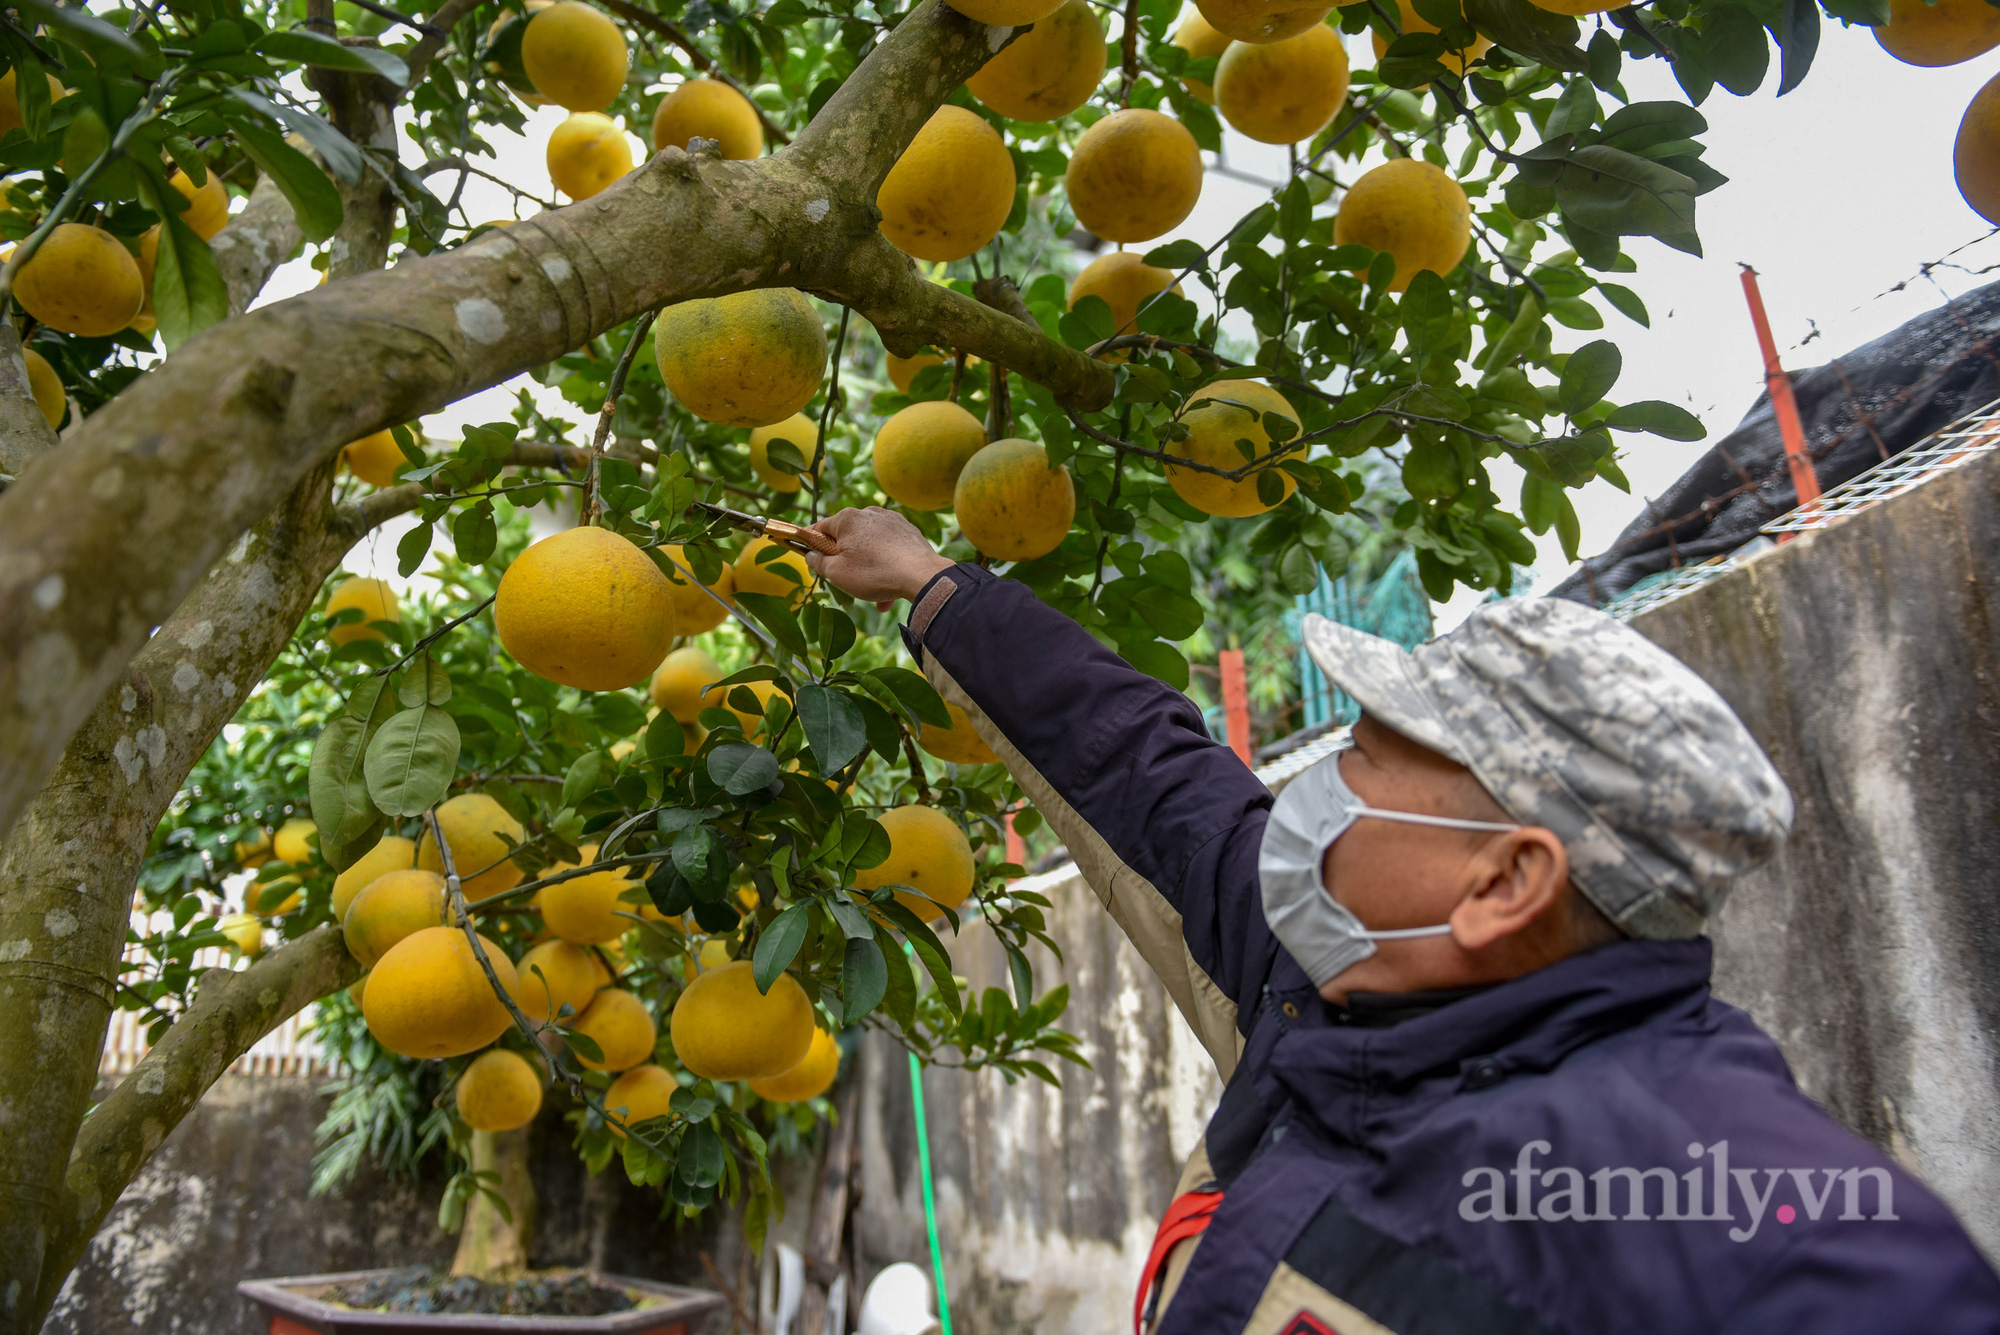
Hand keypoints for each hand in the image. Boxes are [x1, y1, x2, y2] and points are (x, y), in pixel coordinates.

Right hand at [804, 507, 954, 602]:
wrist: (922, 576)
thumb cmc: (875, 573)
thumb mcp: (838, 573)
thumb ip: (819, 563)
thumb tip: (810, 555)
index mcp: (847, 518)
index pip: (820, 528)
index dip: (812, 543)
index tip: (811, 556)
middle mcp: (869, 513)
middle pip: (847, 537)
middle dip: (845, 560)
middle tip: (846, 581)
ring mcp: (891, 520)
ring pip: (869, 546)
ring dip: (867, 568)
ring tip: (875, 594)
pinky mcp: (908, 530)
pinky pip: (888, 548)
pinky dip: (886, 565)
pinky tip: (891, 589)